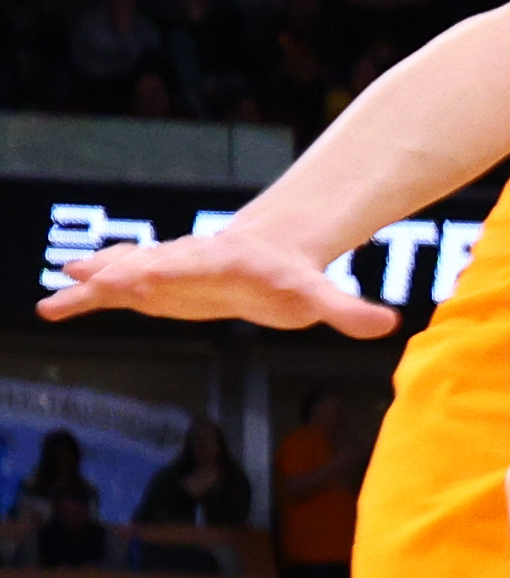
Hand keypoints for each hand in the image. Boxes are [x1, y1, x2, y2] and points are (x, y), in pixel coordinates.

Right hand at [38, 209, 390, 337]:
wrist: (272, 253)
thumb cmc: (292, 276)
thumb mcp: (319, 295)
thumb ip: (348, 309)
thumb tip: (388, 323)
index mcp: (218, 263)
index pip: (188, 264)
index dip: (163, 267)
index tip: (136, 271)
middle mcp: (184, 264)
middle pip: (145, 266)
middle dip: (114, 273)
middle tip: (80, 280)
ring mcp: (165, 274)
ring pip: (122, 275)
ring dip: (91, 284)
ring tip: (54, 296)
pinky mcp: (157, 288)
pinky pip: (117, 291)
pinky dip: (88, 296)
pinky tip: (55, 302)